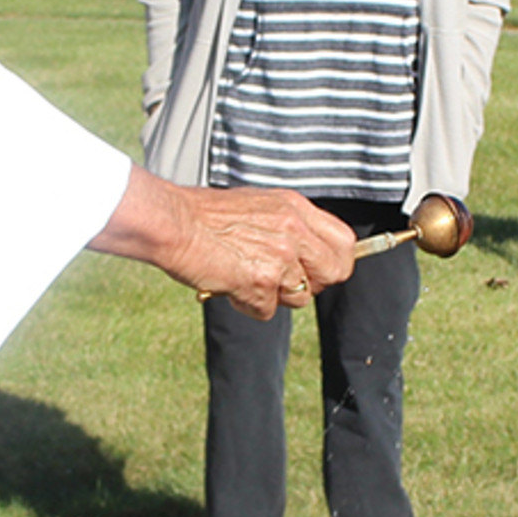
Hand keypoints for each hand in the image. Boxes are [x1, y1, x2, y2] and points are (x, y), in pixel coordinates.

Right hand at [91, 170, 353, 319]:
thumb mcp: (259, 206)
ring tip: (243, 274)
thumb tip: (309, 254)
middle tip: (282, 281)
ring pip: (300, 297)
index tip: (322, 271)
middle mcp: (293, 230)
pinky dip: (247, 304)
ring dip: (274, 295)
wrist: (173, 223)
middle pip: (334, 273)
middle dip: (312, 285)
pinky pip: (266, 310)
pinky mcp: (259, 282)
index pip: (344, 242)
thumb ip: (288, 226)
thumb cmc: (205, 216)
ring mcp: (279, 256)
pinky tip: (229, 283)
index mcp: (295, 208)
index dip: (337, 262)